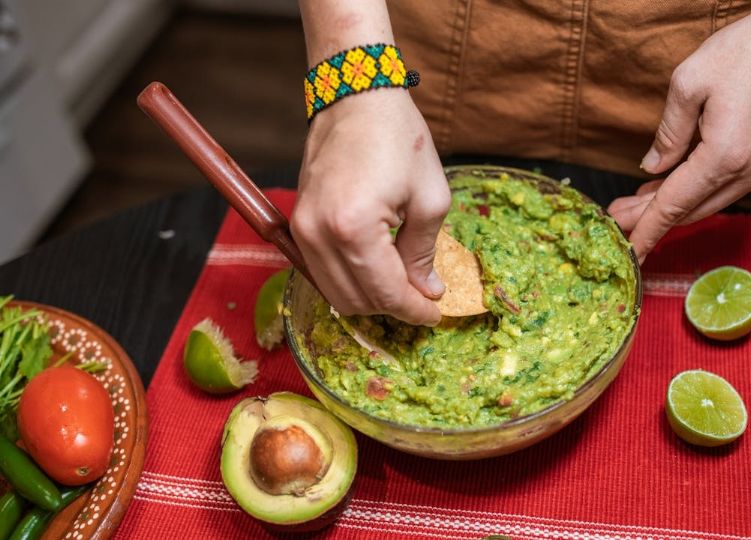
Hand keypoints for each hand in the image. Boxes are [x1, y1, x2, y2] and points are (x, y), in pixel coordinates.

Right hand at [291, 90, 449, 324]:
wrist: (356, 95)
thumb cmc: (399, 138)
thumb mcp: (430, 197)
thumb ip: (424, 251)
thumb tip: (425, 291)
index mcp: (354, 228)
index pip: (384, 292)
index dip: (413, 310)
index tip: (434, 314)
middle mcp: (318, 234)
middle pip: (355, 301)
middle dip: (392, 308)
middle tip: (422, 300)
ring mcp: (302, 228)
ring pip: (334, 293)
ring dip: (369, 298)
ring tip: (401, 287)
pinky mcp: (297, 222)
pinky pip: (321, 271)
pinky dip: (349, 280)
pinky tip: (376, 270)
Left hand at [608, 0, 750, 262]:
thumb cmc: (748, 50)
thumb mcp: (689, 83)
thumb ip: (668, 133)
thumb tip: (653, 168)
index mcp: (725, 155)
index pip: (674, 205)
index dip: (646, 230)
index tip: (626, 253)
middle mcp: (748, 172)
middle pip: (690, 210)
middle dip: (650, 219)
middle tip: (616, 220)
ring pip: (707, 202)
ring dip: (671, 206)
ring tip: (634, 204)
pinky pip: (723, 188)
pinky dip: (694, 192)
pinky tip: (668, 185)